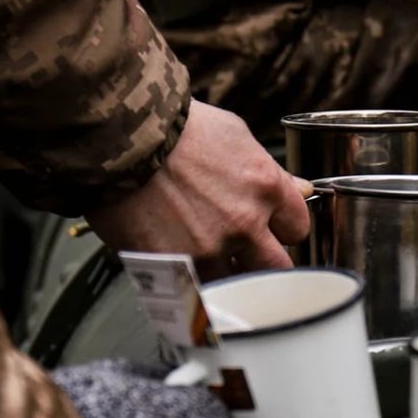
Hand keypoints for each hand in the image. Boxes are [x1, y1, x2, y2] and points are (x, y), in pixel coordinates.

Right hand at [84, 100, 309, 279]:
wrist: (118, 137)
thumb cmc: (174, 129)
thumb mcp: (235, 136)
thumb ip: (271, 171)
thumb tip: (299, 188)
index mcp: (265, 188)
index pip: (299, 228)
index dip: (284, 231)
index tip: (273, 231)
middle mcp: (244, 223)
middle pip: (277, 267)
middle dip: (266, 265)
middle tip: (249, 257)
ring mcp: (208, 248)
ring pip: (235, 284)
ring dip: (225, 276)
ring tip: (207, 260)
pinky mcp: (171, 264)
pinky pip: (193, 288)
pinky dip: (191, 283)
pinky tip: (182, 268)